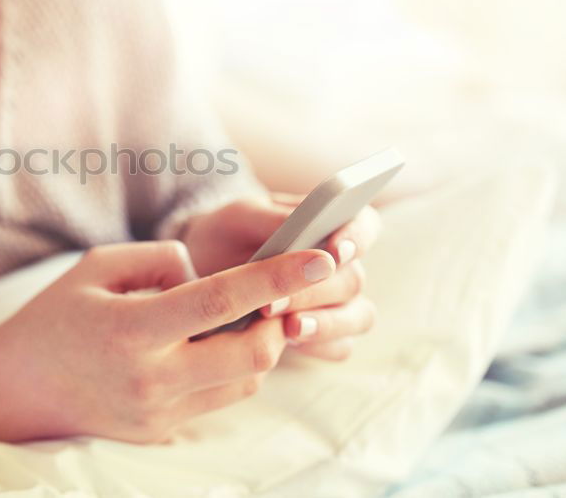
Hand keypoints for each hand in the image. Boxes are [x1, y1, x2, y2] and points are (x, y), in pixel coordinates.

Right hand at [0, 241, 337, 443]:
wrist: (14, 390)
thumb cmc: (54, 317)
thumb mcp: (96, 267)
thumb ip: (160, 260)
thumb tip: (207, 276)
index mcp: (134, 329)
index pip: (222, 300)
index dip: (278, 276)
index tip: (321, 256)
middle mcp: (152, 378)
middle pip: (254, 354)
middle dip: (280, 321)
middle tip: (276, 295)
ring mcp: (159, 413)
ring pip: (245, 380)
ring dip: (256, 347)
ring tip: (233, 320)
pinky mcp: (162, 432)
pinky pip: (219, 399)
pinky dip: (228, 370)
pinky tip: (205, 347)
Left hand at [179, 191, 381, 361]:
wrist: (201, 270)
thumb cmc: (225, 235)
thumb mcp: (238, 218)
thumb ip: (271, 219)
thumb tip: (303, 222)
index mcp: (329, 224)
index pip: (364, 225)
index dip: (357, 238)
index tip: (335, 251)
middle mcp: (340, 265)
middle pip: (353, 279)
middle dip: (316, 290)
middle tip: (276, 301)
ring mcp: (336, 302)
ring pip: (357, 317)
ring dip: (327, 324)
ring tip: (290, 329)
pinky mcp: (325, 335)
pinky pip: (339, 347)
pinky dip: (319, 346)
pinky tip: (289, 345)